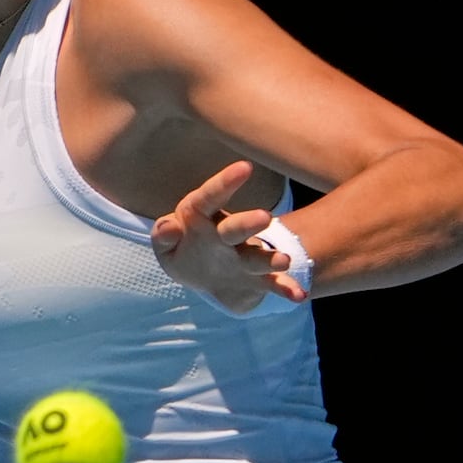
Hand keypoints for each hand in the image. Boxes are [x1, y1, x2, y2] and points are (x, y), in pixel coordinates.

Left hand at [151, 160, 307, 314]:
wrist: (207, 279)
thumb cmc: (183, 251)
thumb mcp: (165, 246)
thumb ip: (163, 235)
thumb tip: (169, 227)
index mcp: (202, 217)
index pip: (211, 196)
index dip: (226, 182)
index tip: (245, 167)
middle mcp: (227, 234)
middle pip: (237, 227)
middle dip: (249, 222)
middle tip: (265, 217)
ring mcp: (244, 256)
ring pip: (258, 256)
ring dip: (271, 258)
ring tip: (285, 260)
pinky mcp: (257, 279)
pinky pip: (273, 284)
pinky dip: (286, 288)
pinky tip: (299, 295)